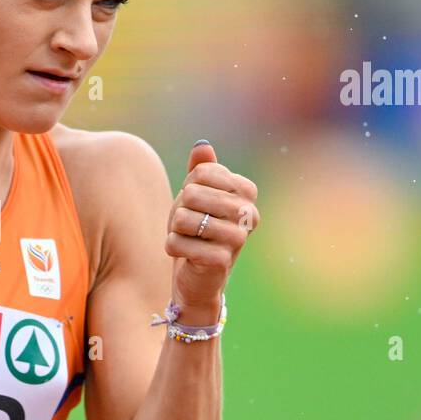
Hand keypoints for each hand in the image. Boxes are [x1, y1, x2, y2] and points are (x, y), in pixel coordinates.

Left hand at [164, 139, 259, 318]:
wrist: (197, 274)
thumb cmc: (198, 228)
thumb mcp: (196, 194)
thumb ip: (201, 168)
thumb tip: (202, 145)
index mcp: (246, 192)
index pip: (203, 172)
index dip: (189, 186)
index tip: (198, 204)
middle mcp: (248, 213)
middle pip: (192, 193)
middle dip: (180, 208)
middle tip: (190, 223)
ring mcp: (238, 238)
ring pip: (183, 218)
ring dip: (175, 229)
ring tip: (187, 237)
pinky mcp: (221, 261)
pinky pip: (178, 243)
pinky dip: (172, 246)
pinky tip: (184, 253)